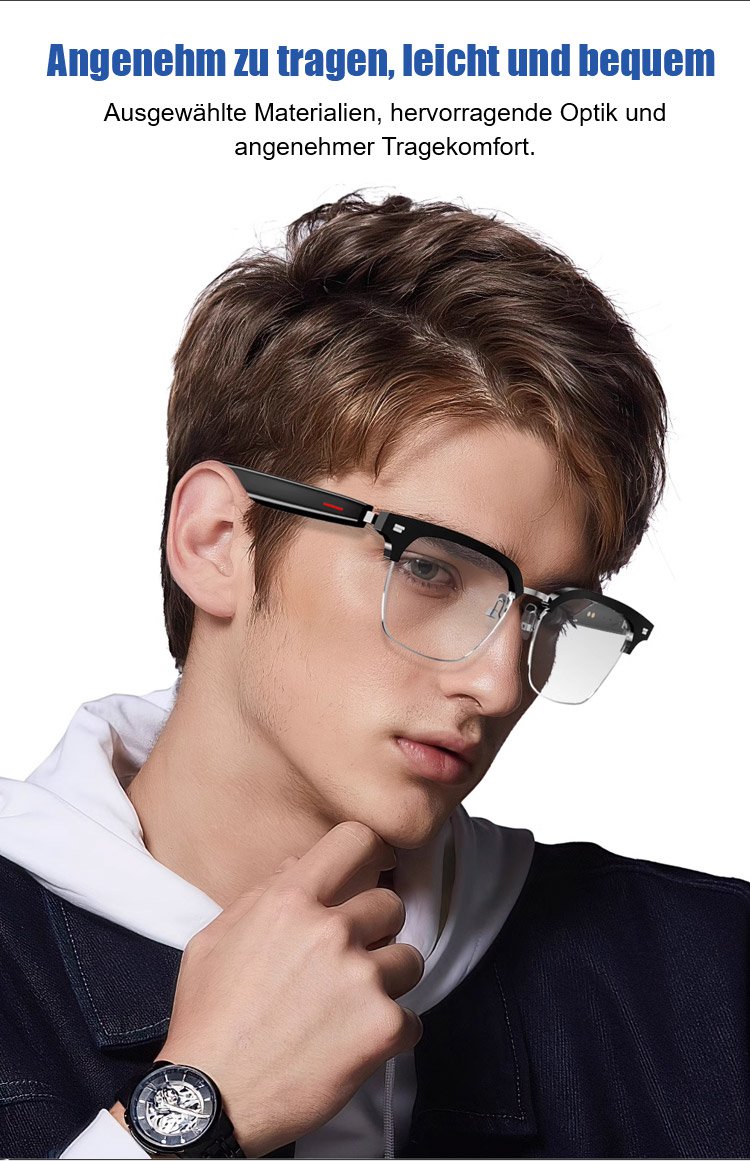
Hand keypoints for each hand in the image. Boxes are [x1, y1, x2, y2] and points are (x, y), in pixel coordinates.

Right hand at [158, 821, 424, 1156]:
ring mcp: (361, 978)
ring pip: (410, 958)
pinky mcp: (382, 1027)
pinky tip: (353, 1044)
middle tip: (351, 960)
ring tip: (352, 1005)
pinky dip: (389, 1033)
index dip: (374, 853)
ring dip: (388, 981)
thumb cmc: (208, 1019)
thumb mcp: (215, 938)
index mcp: (289, 902)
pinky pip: (412, 1018)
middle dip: (377, 930)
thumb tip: (299, 866)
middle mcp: (331, 931)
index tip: (378, 869)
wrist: (211, 1101)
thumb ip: (262, 895)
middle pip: (391, 904)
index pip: (356, 840)